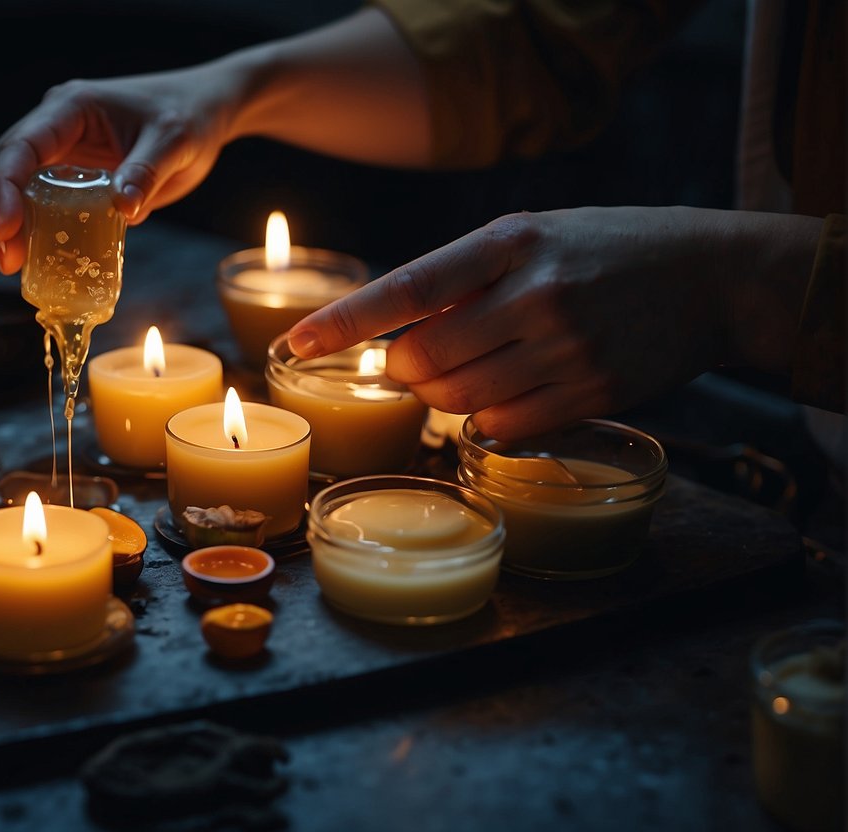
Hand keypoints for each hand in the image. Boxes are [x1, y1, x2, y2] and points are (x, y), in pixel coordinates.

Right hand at [0, 64, 245, 273]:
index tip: (7, 225)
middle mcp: (59, 131)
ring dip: (19, 229)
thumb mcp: (173, 140)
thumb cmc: (188, 115)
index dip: (6, 184)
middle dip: (4, 213)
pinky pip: (53, 208)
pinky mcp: (81, 183)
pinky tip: (44, 264)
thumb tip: (123, 208)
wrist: (204, 115)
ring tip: (15, 266)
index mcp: (71, 108)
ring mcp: (67, 157)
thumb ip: (146, 171)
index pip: (23, 145)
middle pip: (12, 170)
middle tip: (9, 259)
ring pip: (26, 192)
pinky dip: (46, 234)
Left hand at [287, 207, 820, 439]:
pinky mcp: (592, 395)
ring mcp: (566, 350)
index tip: (294, 344)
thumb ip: (464, 278)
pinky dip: (488, 419)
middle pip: (423, 361)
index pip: (408, 289)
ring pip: (458, 401)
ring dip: (443, 397)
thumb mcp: (532, 236)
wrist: (711, 277)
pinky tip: (509, 392)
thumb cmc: (603, 250)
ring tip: (475, 369)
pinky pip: (504, 428)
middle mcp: (534, 294)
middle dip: (406, 370)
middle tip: (421, 359)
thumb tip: (392, 334)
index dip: (345, 322)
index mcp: (510, 242)